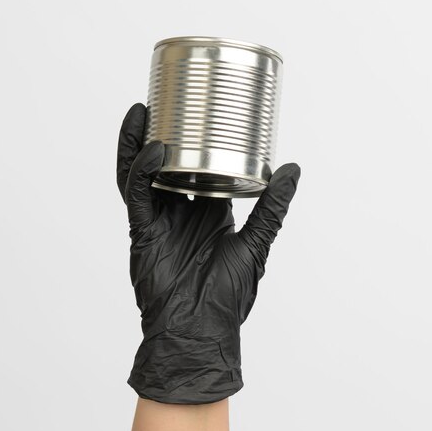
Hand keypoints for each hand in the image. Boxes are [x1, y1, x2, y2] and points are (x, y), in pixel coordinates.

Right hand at [117, 103, 300, 403]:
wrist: (200, 332)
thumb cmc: (226, 298)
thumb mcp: (256, 245)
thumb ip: (272, 208)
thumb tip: (293, 167)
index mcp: (205, 213)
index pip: (195, 168)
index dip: (192, 141)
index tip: (199, 109)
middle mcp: (178, 212)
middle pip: (164, 163)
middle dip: (160, 132)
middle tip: (165, 99)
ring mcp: (157, 220)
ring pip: (140, 172)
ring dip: (138, 142)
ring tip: (143, 109)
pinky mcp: (142, 232)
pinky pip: (137, 194)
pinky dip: (142, 170)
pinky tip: (153, 148)